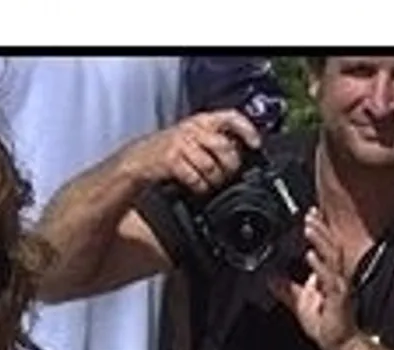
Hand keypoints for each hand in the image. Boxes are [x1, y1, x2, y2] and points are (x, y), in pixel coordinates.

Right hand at [124, 108, 261, 197]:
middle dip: (231, 166)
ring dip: (216, 180)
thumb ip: (212, 140)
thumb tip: (238, 152)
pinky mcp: (172, 161)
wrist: (138, 159)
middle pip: (225, 147)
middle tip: (229, 175)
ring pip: (211, 165)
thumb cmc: (166, 151)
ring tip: (213, 184)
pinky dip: (200, 186)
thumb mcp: (191, 137)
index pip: (230, 117)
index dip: (246, 130)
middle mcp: (192, 129)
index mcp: (201, 121)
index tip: (255, 144)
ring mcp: (181, 144)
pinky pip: (195, 177)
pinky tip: (199, 188)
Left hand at [269, 208, 360, 349]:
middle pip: (331, 245)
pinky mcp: (338, 297)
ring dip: (320, 240)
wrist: (339, 343)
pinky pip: (330, 278)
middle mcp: (337, 276)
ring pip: (332, 256)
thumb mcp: (300, 302)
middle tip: (308, 215)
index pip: (326, 247)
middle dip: (320, 228)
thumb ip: (286, 289)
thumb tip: (271, 277)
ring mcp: (339, 285)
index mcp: (329, 274)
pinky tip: (311, 255)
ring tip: (309, 227)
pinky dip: (319, 265)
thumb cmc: (326, 323)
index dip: (319, 230)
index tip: (309, 215)